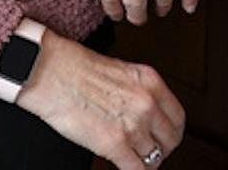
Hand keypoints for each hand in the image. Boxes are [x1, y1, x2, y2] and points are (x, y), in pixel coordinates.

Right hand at [16, 29, 184, 168]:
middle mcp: (147, 102)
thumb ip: (138, 93)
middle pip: (171, 140)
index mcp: (150, 81)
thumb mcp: (120, 72)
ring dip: (144, 162)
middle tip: (148, 152)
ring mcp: (133, 124)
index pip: (178, 117)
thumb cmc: (75, 68)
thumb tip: (145, 114)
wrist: (50, 72)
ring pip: (155, 158)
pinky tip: (123, 167)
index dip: (171, 133)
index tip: (163, 138)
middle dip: (161, 149)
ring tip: (131, 159)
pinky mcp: (114, 143)